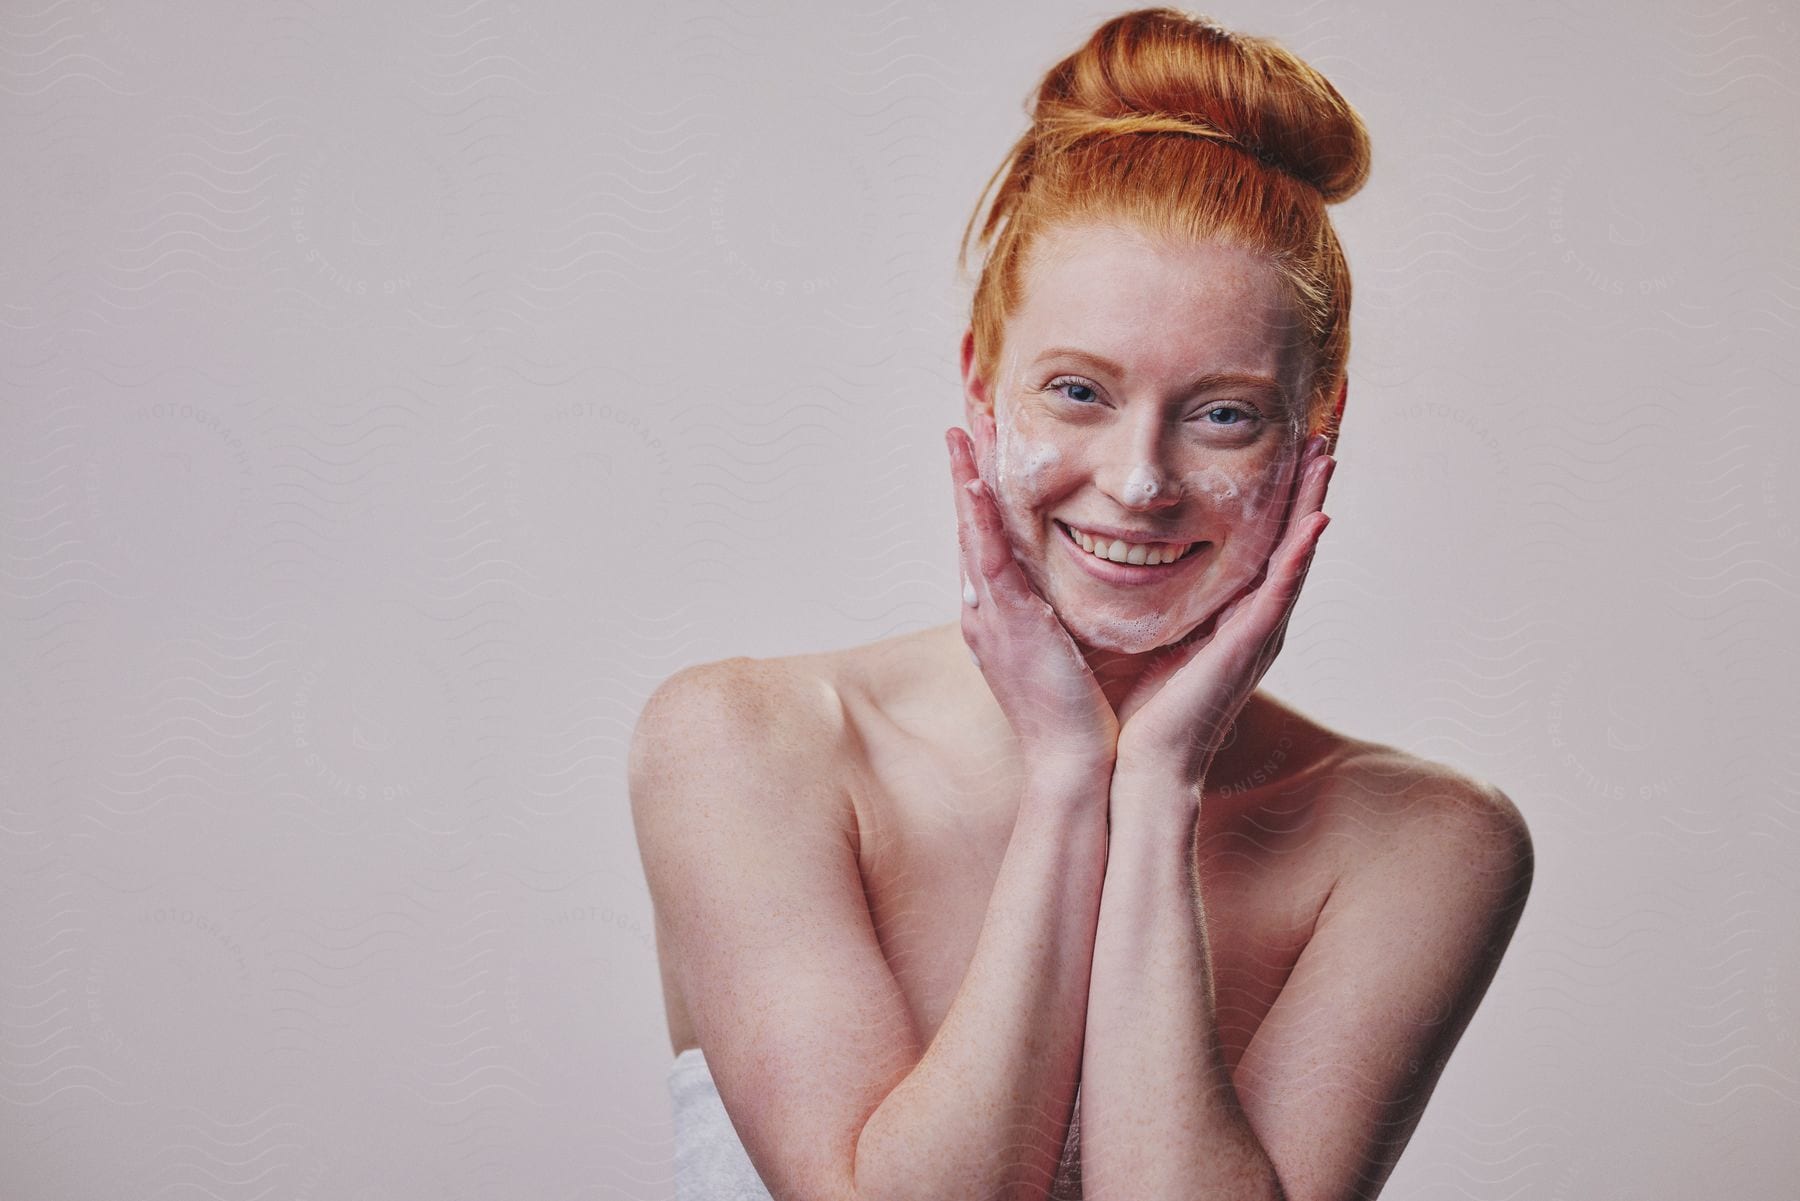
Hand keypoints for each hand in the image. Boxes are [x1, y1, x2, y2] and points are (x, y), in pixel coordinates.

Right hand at [946, 426, 1118, 780]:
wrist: (1076, 766)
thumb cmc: (1085, 718)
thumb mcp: (1073, 654)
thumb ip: (1070, 619)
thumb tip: (1086, 591)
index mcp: (1002, 618)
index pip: (989, 544)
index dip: (984, 498)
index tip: (987, 455)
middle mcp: (986, 612)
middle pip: (971, 528)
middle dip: (967, 475)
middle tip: (964, 423)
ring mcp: (991, 617)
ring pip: (972, 534)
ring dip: (966, 480)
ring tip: (962, 431)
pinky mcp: (1009, 624)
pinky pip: (989, 560)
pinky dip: (981, 519)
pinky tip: (978, 482)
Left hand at [1112, 435, 1335, 790]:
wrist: (1135, 764)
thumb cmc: (1133, 708)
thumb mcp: (1141, 632)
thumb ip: (1141, 598)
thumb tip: (1108, 555)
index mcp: (1227, 617)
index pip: (1258, 545)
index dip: (1272, 499)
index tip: (1279, 450)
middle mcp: (1252, 622)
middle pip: (1287, 542)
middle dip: (1303, 489)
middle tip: (1319, 437)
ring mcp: (1256, 635)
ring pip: (1294, 557)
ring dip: (1312, 505)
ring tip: (1326, 458)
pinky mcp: (1248, 650)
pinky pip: (1280, 594)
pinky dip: (1300, 557)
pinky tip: (1316, 522)